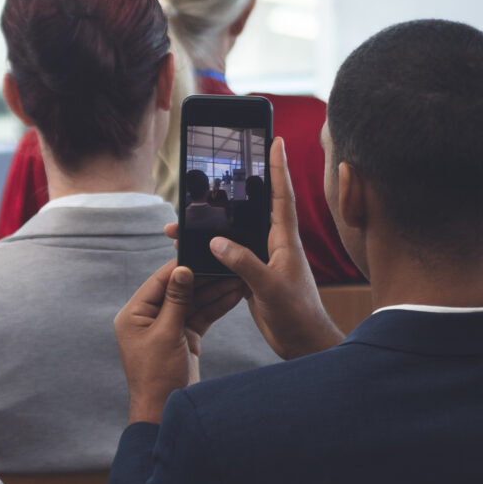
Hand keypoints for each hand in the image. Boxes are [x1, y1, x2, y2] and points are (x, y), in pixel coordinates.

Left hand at [115, 258, 246, 424]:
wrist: (165, 411)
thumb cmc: (157, 377)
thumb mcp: (167, 335)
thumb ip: (176, 301)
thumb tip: (182, 270)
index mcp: (134, 314)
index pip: (159, 282)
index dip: (180, 267)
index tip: (201, 252)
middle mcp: (148, 318)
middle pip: (178, 290)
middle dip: (203, 279)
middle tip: (225, 265)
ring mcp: (167, 327)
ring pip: (192, 302)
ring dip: (213, 291)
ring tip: (236, 278)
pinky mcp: (183, 337)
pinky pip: (200, 316)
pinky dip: (215, 307)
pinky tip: (232, 296)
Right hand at [203, 138, 343, 360]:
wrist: (302, 343)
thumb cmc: (297, 314)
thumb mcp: (270, 287)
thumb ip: (245, 263)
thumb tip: (216, 242)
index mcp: (286, 241)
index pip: (282, 196)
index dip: (278, 167)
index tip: (276, 139)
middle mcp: (275, 246)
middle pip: (251, 211)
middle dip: (229, 195)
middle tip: (207, 178)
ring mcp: (263, 261)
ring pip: (234, 236)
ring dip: (210, 229)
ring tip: (180, 225)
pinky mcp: (253, 278)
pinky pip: (228, 258)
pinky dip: (210, 254)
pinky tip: (191, 252)